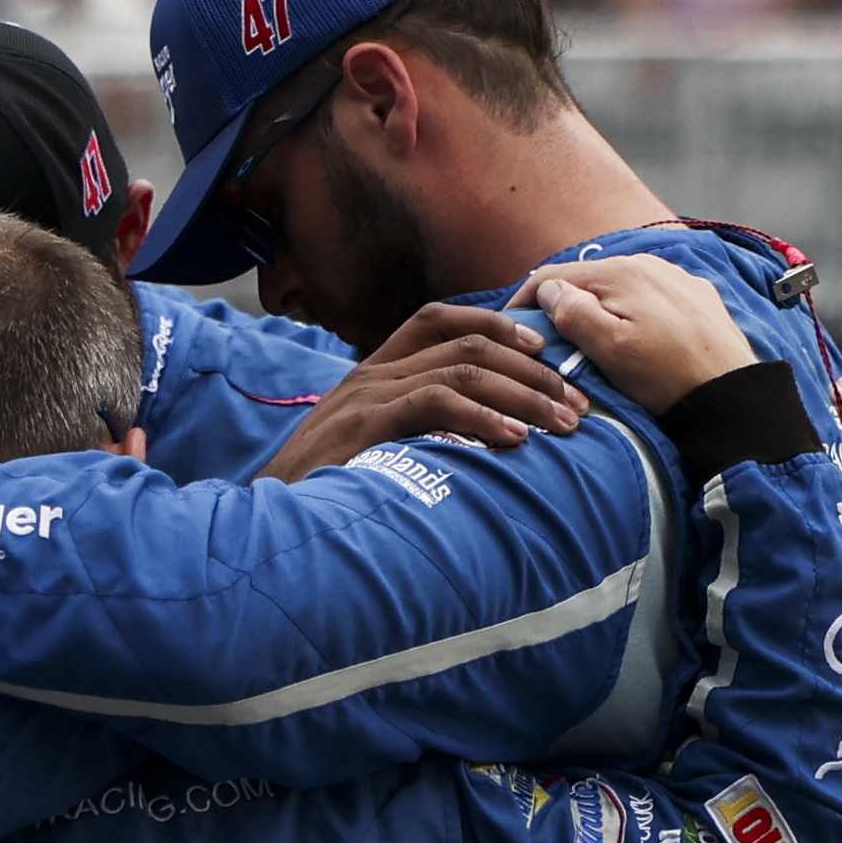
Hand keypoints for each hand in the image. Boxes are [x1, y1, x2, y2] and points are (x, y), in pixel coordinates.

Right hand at [253, 300, 587, 478]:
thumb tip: (477, 436)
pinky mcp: (364, 426)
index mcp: (372, 371)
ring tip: (561, 424)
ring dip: (522, 394)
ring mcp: (365, 396)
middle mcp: (370, 373)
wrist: (265, 523)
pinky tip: (514, 439)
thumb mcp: (368, 448)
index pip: (439, 319)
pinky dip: (481, 416)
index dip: (497, 325)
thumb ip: (411, 430)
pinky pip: (433, 403)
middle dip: (532, 371)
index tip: (544, 352)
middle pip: (466, 343)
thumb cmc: (324, 494)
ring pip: (461, 368)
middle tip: (576, 404)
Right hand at [521, 252, 758, 408]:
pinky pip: (649, 297)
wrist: (733, 396)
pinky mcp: (696, 297)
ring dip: (597, 309)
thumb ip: (575, 314)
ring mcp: (675, 279)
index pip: (553, 276)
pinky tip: (633, 338)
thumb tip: (549, 291)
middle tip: (543, 339)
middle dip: (561, 305)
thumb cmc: (668, 378)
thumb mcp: (611, 351)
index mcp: (620, 274)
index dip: (523, 300)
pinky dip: (630, 313)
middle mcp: (649, 264)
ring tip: (586, 341)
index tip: (507, 326)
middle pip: (587, 280)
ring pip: (619, 287)